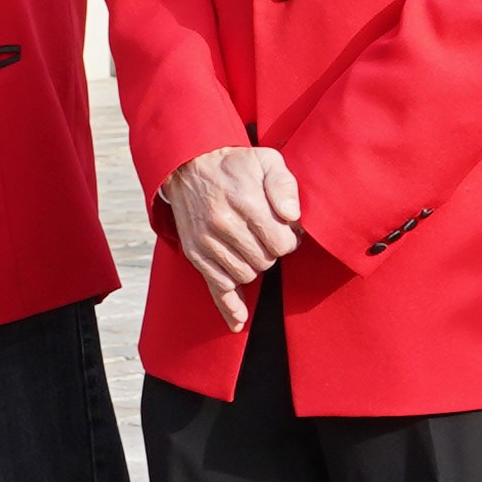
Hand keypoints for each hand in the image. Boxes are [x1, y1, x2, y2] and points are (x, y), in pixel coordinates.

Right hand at [162, 145, 306, 329]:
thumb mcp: (266, 161)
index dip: (290, 239)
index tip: (286, 230)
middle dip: (273, 251)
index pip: (282, 243)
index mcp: (246, 203)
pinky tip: (238, 321)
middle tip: (269, 236)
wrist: (189, 164)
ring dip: (255, 266)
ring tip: (252, 245)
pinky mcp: (195, 253)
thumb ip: (284, 185)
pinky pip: (216, 287)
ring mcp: (207, 242)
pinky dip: (228, 306)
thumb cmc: (235, 165)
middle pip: (266, 261)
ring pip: (246, 275)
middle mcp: (224, 225)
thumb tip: (292, 215)